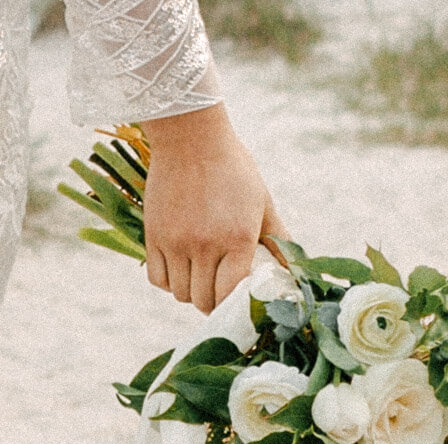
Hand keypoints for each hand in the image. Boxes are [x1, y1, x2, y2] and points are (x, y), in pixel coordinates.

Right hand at [141, 105, 287, 313]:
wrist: (191, 136)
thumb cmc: (232, 168)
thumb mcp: (262, 201)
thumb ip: (277, 239)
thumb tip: (292, 270)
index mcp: (237, 239)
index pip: (230, 293)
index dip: (232, 303)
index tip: (234, 300)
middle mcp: (205, 245)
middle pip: (203, 300)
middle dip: (211, 303)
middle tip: (216, 294)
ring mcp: (176, 241)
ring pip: (180, 293)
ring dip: (190, 293)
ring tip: (198, 280)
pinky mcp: (154, 235)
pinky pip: (157, 278)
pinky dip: (167, 282)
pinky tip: (178, 270)